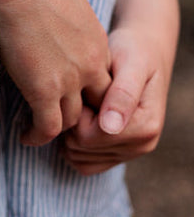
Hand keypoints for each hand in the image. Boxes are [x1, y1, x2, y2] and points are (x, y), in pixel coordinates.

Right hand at [0, 0, 112, 147]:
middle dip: (79, 116)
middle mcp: (91, 64)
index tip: (66, 97)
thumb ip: (59, 25)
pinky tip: (26, 136)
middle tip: (56, 120)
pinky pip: (47, 127)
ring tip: (37, 131)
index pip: (100, 81)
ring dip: (56, 129)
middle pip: (94, 105)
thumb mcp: (59, 5)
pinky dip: (38, 137)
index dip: (84, 93)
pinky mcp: (45, 89)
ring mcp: (70, 79)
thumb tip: (40, 25)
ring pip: (72, 120)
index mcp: (97, 42)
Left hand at [62, 26, 171, 174]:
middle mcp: (141, 145)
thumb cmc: (132, 52)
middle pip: (79, 146)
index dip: (78, 112)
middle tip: (84, 94)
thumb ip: (122, 94)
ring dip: (71, 131)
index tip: (86, 89)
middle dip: (73, 120)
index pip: (88, 135)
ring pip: (77, 156)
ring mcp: (129, 153)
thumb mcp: (130, 64)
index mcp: (145, 126)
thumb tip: (110, 127)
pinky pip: (82, 164)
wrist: (142, 53)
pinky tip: (80, 120)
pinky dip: (72, 145)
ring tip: (85, 105)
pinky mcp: (117, 155)